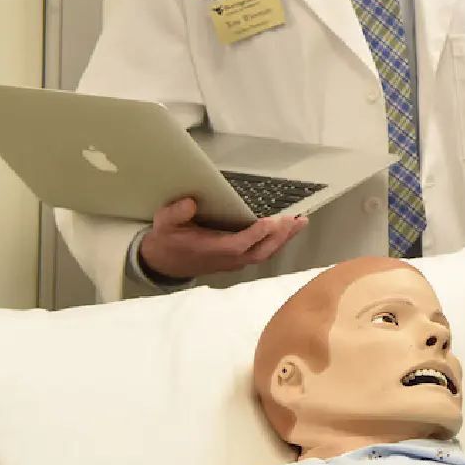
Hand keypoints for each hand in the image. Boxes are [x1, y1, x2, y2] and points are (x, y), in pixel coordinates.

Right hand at [138, 197, 306, 279]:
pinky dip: (277, 241)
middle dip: (278, 237)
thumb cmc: (167, 240)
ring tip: (301, 222)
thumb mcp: (163, 224)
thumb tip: (190, 203)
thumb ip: (175, 214)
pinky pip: (262, 252)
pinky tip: (289, 228)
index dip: (254, 235)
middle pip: (259, 252)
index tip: (269, 221)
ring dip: (283, 239)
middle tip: (295, 220)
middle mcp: (226, 259)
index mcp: (210, 250)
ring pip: (264, 254)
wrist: (165, 262)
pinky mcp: (239, 259)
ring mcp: (234, 261)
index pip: (237, 245)